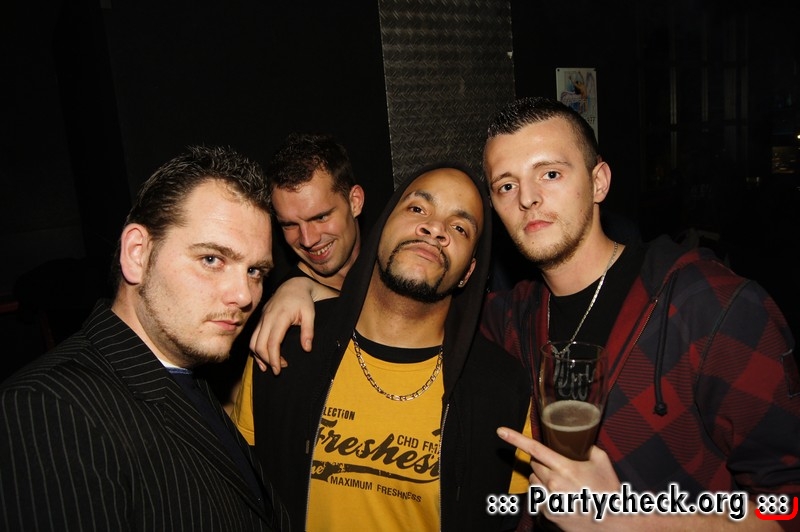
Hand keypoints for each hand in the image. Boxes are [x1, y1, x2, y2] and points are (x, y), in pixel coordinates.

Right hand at [249, 276, 333, 373]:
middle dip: (267, 360)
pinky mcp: (260, 320)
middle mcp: (267, 318)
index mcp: (280, 317)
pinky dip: (256, 349)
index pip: (272, 342)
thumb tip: (306, 349)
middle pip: (259, 344)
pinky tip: (263, 358)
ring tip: (270, 367)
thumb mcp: (310, 314)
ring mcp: (262, 319)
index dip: (274, 358)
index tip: (279, 369)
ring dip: (259, 356)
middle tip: (278, 369)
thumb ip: (308, 331)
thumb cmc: (303, 300)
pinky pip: (253, 337)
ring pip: (253, 342)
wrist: (293, 285)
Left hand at [497, 426, 619, 530]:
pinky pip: (537, 496)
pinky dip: (544, 493)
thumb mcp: (602, 462)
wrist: (613, 523)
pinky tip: (561, 497)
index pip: (535, 449)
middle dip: (544, 462)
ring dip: (542, 477)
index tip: (501, 432)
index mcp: (565, 468)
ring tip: (562, 484)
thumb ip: (587, 447)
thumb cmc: (608, 492)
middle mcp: (554, 483)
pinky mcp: (547, 513)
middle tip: (561, 468)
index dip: (516, 438)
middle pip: (535, 464)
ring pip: (533, 480)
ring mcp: (549, 500)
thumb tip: (578, 439)